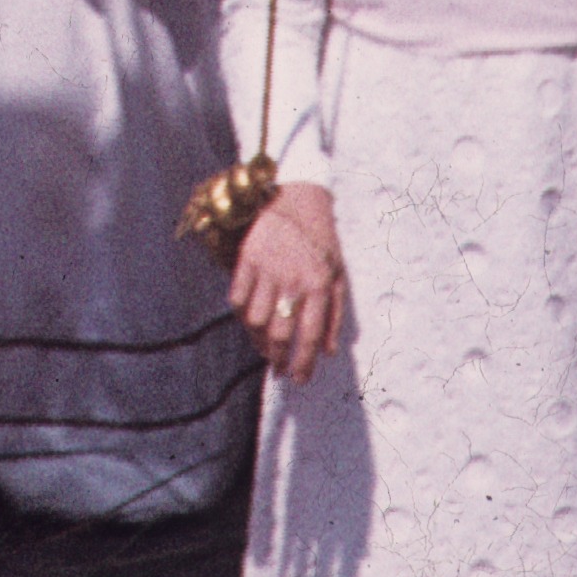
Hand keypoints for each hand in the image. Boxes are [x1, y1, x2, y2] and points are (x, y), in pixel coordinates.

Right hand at [233, 183, 347, 378]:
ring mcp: (267, 268)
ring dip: (258, 341)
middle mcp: (292, 280)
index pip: (311, 335)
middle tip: (278, 370)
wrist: (297, 197)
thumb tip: (329, 352)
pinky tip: (250, 322)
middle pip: (281, 333)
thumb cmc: (321, 240)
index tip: (299, 380)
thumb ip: (336, 316)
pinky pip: (238, 298)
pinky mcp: (247, 258)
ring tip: (264, 348)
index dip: (304, 363)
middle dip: (278, 359)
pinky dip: (241, 316)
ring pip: (256, 320)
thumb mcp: (338, 276)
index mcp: (319, 285)